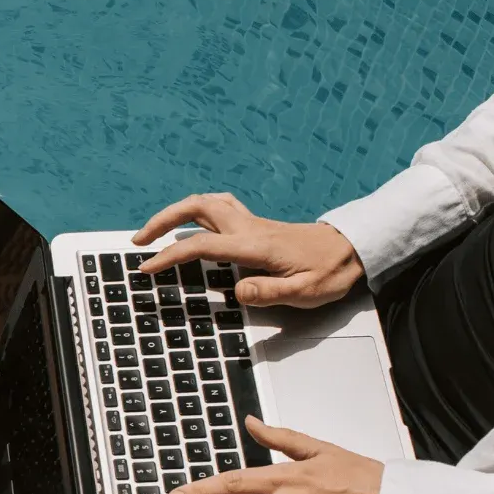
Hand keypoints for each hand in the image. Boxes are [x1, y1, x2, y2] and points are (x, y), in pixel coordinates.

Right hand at [132, 192, 365, 308]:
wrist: (354, 248)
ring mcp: (252, 222)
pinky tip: (190, 223)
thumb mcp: (307, 291)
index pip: (203, 245)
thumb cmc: (331, 272)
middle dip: (162, 220)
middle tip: (140, 240)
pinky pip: (218, 206)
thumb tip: (237, 292)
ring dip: (176, 211)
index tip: (147, 268)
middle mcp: (249, 227)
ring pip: (206, 202)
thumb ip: (271, 292)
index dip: (171, 255)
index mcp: (255, 247)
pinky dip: (196, 210)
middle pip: (197, 208)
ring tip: (155, 230)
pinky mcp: (256, 224)